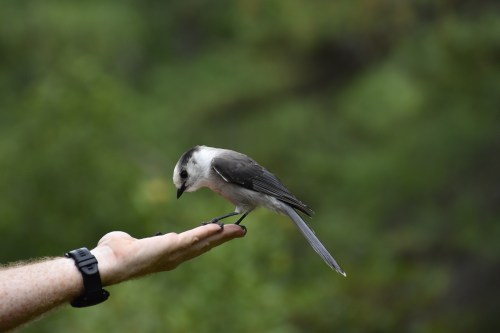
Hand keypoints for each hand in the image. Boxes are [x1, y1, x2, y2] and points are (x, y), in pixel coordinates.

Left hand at [91, 224, 245, 285]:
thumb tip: (124, 239)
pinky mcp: (170, 248)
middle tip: (241, 231)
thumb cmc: (113, 254)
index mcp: (168, 254)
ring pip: (204, 243)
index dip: (210, 239)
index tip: (222, 231)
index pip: (194, 245)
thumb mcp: (128, 243)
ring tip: (238, 229)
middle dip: (224, 238)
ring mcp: (174, 254)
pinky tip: (218, 227)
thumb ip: (132, 241)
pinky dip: (206, 232)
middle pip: (206, 245)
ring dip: (222, 236)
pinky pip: (193, 239)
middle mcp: (175, 257)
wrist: (107, 263)